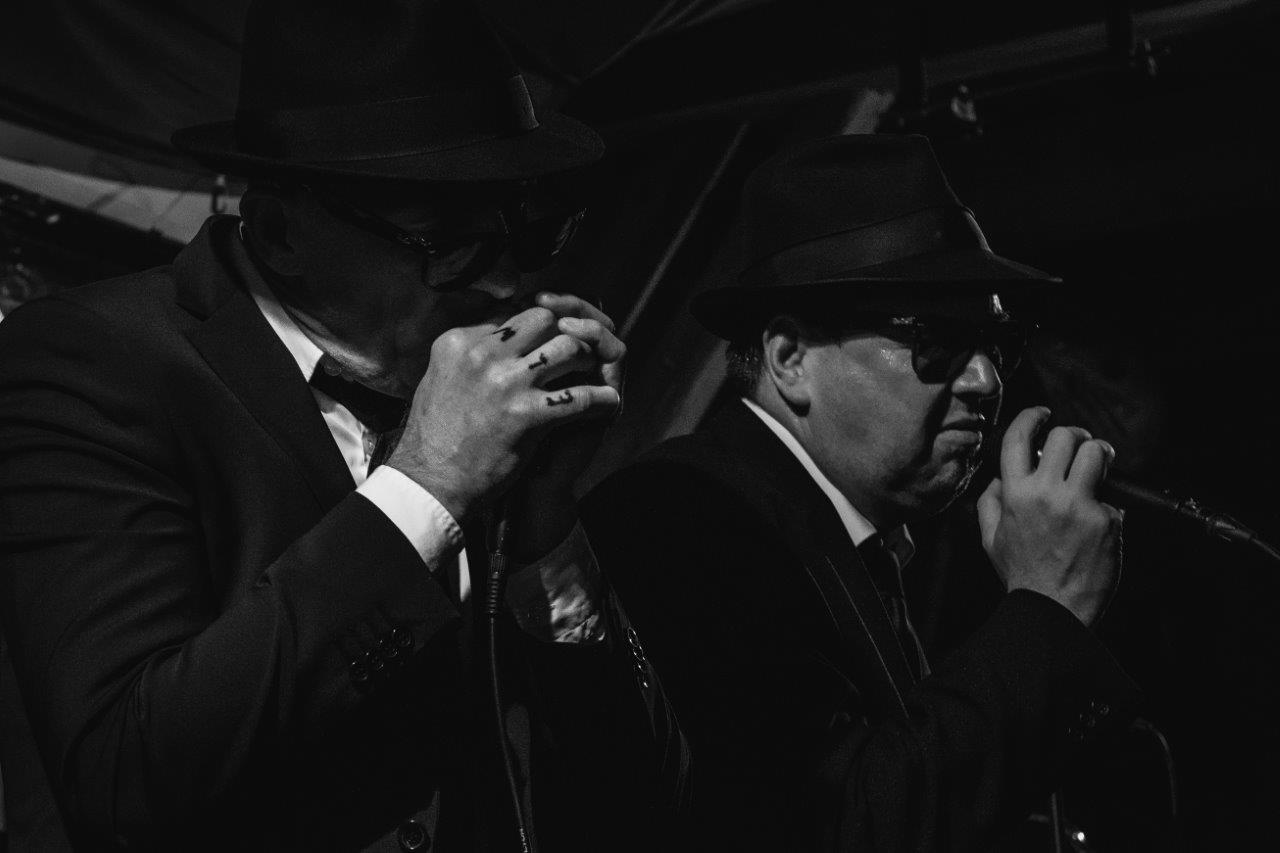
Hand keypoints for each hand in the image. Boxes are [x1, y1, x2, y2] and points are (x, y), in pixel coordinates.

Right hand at [386, 292, 623, 536]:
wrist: (432, 483)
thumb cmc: (435, 437)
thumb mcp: (439, 377)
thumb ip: (469, 354)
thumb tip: (498, 335)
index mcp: (458, 342)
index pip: (513, 315)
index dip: (536, 328)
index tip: (547, 342)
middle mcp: (483, 355)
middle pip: (545, 319)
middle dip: (566, 331)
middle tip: (576, 351)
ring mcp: (508, 383)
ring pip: (570, 348)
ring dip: (588, 359)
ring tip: (592, 372)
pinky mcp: (528, 415)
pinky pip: (582, 397)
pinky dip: (601, 400)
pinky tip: (607, 404)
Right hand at [976, 406, 1122, 625]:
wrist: (1053, 609)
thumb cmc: (1021, 575)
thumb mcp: (990, 538)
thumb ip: (990, 502)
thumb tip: (999, 478)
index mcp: (1014, 494)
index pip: (1020, 437)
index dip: (1032, 416)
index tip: (1043, 414)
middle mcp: (1045, 493)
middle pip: (1065, 436)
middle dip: (1075, 436)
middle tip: (1079, 446)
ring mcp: (1078, 505)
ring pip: (1096, 454)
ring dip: (1099, 455)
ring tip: (1098, 466)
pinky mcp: (1106, 521)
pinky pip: (1111, 496)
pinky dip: (1108, 504)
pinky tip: (1100, 522)